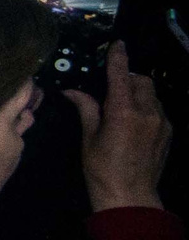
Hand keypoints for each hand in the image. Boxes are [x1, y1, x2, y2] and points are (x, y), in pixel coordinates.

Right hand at [69, 41, 170, 211]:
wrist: (130, 196)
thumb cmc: (101, 169)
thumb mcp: (89, 138)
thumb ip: (86, 109)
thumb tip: (72, 91)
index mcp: (123, 112)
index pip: (121, 76)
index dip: (118, 57)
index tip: (118, 44)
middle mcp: (147, 112)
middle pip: (142, 81)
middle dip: (129, 78)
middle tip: (112, 88)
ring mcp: (161, 122)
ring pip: (152, 95)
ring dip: (139, 93)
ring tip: (123, 107)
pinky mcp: (168, 133)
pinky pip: (158, 110)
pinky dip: (147, 107)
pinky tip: (134, 122)